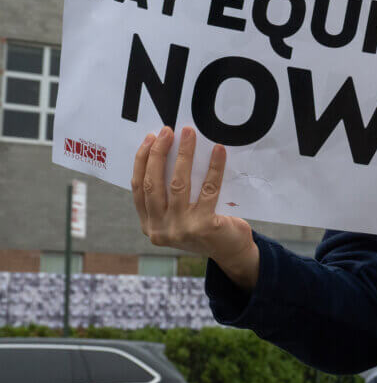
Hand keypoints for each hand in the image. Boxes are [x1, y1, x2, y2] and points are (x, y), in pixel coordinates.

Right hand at [132, 126, 258, 290]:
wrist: (232, 252)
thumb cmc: (204, 226)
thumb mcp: (179, 215)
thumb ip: (168, 196)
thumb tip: (168, 153)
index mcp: (149, 225)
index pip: (138, 188)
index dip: (142, 161)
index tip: (150, 138)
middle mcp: (160, 229)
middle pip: (153, 184)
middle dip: (158, 153)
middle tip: (167, 131)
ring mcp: (181, 229)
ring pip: (178, 184)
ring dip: (183, 154)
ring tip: (189, 133)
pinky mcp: (204, 226)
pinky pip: (209, 189)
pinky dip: (214, 167)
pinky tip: (218, 150)